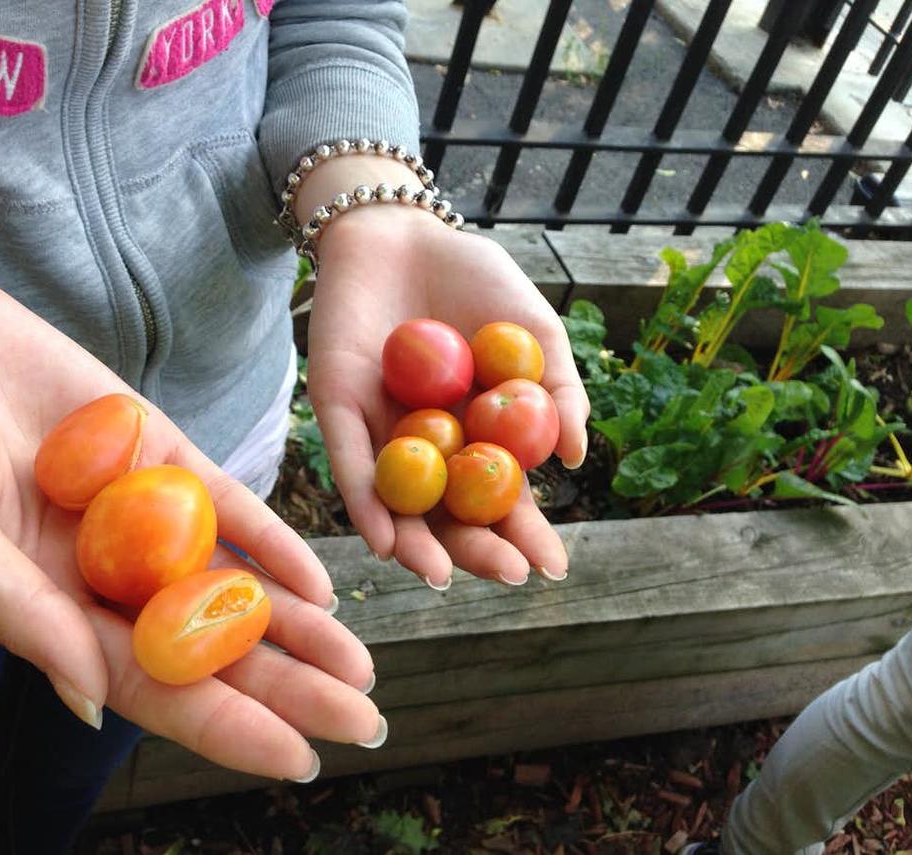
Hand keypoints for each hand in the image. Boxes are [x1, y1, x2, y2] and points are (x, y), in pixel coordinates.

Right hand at [0, 265, 379, 780]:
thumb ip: (16, 613)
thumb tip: (92, 702)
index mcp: (49, 613)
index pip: (152, 690)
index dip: (227, 728)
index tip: (299, 758)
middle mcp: (104, 575)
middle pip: (210, 647)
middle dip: (287, 686)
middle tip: (364, 719)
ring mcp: (138, 514)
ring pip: (231, 582)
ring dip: (295, 624)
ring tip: (359, 662)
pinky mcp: (157, 450)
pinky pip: (228, 505)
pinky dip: (273, 541)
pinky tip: (320, 580)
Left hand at [307, 204, 589, 588]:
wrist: (403, 231)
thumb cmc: (471, 279)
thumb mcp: (535, 330)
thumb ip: (559, 390)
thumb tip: (575, 457)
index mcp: (476, 433)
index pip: (501, 497)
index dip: (525, 533)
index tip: (553, 567)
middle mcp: (429, 444)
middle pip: (450, 512)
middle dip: (476, 548)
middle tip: (506, 575)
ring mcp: (381, 431)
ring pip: (397, 501)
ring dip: (417, 542)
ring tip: (440, 574)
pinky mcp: (336, 410)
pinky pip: (350, 462)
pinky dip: (366, 501)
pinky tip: (384, 539)